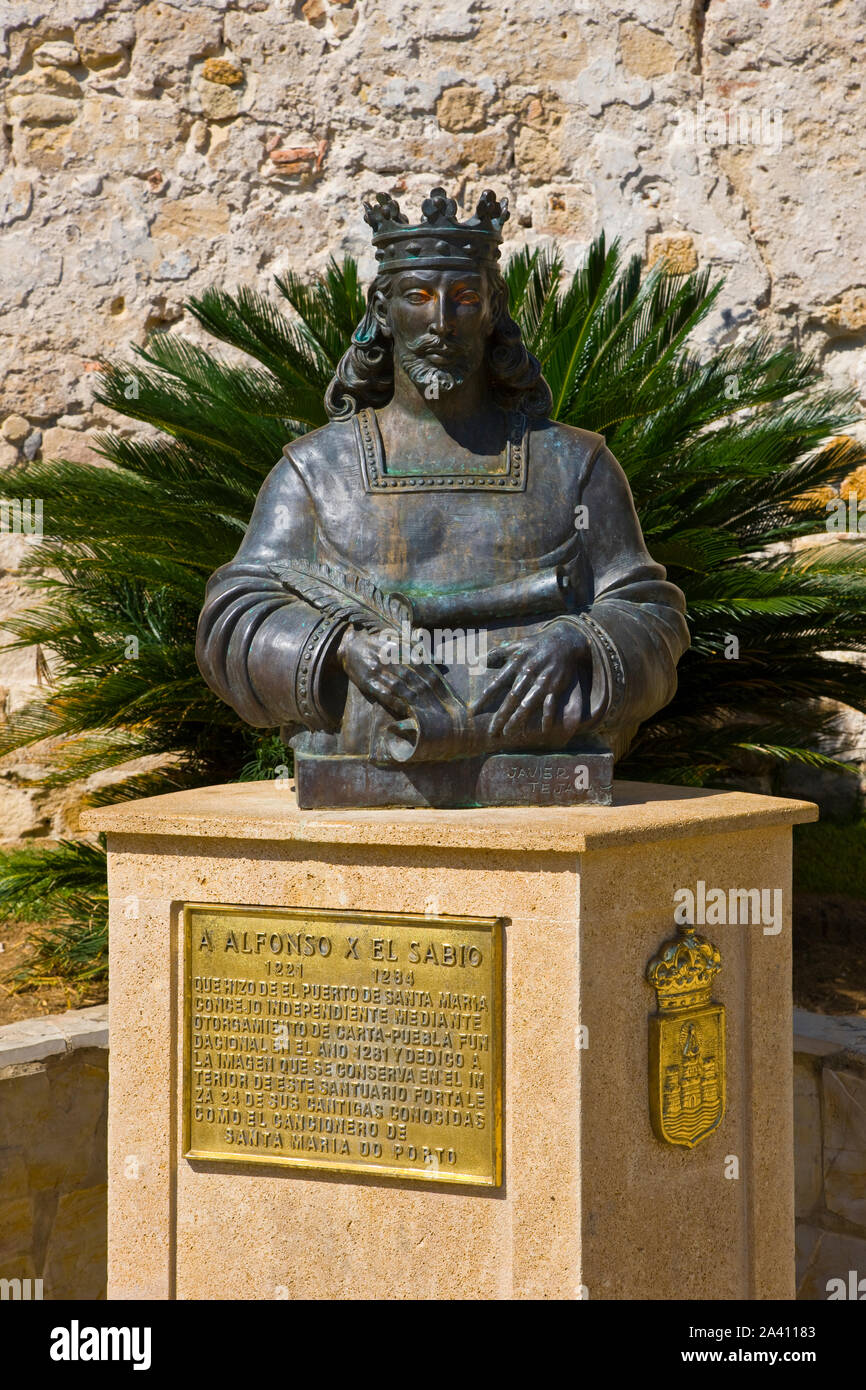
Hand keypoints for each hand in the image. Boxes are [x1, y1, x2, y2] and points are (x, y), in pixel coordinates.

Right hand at [336, 627, 452, 720]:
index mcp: (395, 647)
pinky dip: (397, 703)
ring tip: (426, 709)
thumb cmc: (378, 644)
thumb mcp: (396, 640)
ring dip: (413, 699)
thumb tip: (438, 659)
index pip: (418, 662)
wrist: (349, 647)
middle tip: (438, 702)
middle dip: (424, 689)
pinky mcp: (368, 682)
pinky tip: (407, 709)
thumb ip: (417, 648)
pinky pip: (384, 695)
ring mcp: (376, 671)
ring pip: (398, 687)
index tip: (442, 686)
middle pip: (410, 676)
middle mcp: (386, 658)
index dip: (430, 674)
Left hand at [470, 621, 590, 737]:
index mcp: (515, 664)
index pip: (497, 684)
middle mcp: (527, 674)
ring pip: (528, 703)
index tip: (474, 711)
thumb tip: (478, 661)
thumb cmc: (534, 645)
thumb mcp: (514, 646)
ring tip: (508, 733)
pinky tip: (543, 729)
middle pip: (511, 698)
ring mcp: (542, 681)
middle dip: (501, 716)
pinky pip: (551, 704)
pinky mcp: (555, 686)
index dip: (485, 698)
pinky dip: (548, 715)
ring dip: (518, 719)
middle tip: (491, 732)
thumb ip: (496, 654)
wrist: (563, 641)